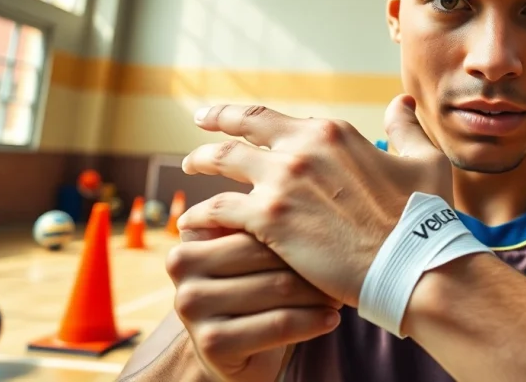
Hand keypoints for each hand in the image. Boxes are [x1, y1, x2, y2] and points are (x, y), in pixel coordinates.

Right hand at [166, 228, 341, 381]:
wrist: (239, 351)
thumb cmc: (254, 288)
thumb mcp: (250, 250)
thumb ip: (260, 216)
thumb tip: (305, 174)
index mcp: (190, 235)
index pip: (255, 220)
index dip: (298, 226)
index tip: (331, 225)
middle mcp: (181, 267)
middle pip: (267, 251)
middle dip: (310, 258)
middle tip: (343, 263)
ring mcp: (192, 306)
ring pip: (278, 286)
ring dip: (319, 291)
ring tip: (340, 291)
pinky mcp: (212, 342)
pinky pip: (279, 323)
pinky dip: (312, 320)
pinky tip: (332, 318)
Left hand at [177, 94, 450, 307]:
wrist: (412, 263)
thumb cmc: (422, 217)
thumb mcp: (423, 161)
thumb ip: (405, 129)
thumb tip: (400, 103)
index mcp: (332, 133)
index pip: (276, 118)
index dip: (249, 116)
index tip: (233, 117)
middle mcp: (302, 148)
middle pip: (242, 126)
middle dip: (215, 121)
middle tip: (199, 124)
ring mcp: (282, 182)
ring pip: (223, 161)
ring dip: (201, 161)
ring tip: (188, 167)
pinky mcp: (269, 219)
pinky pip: (220, 209)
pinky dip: (202, 213)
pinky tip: (190, 221)